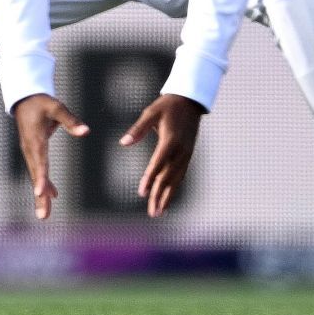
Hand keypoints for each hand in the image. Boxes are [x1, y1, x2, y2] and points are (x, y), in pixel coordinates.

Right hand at [11, 94, 88, 220]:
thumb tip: (86, 131)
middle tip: (43, 216)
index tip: (41, 193)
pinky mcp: (33, 153)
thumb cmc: (41, 102)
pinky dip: (44, 184)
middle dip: (40, 197)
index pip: (39, 162)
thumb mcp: (56, 107)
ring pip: (36, 177)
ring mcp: (30, 153)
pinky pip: (39, 171)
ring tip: (44, 215)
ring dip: (40, 196)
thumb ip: (70, 120)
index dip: (41, 179)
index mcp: (35, 140)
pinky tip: (53, 196)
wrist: (24, 98)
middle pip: (36, 176)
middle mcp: (30, 150)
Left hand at [119, 93, 204, 216]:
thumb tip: (123, 143)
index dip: (150, 179)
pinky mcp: (188, 155)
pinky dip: (174, 188)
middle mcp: (181, 151)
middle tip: (152, 213)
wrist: (190, 101)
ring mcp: (186, 154)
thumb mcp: (150, 113)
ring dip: (168, 196)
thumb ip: (137, 129)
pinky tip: (168, 198)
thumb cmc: (167, 106)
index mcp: (170, 141)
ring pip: (176, 179)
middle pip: (168, 177)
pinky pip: (181, 175)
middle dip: (159, 195)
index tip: (142, 193)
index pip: (158, 164)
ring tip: (159, 212)